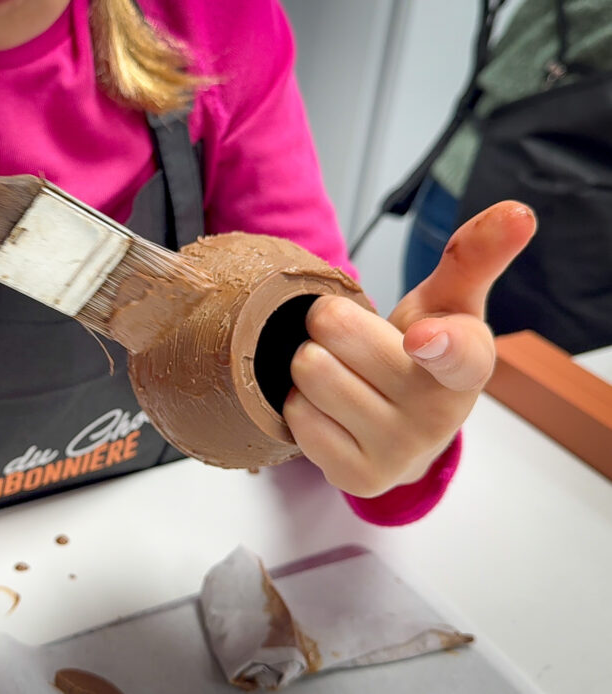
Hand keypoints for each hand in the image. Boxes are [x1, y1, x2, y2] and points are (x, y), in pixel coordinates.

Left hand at [283, 201, 535, 496]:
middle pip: (333, 333)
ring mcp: (398, 451)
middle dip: (328, 323)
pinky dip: (300, 403)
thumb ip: (475, 257)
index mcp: (467, 365)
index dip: (439, 342)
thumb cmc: (422, 351)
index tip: (424, 338)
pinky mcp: (357, 477)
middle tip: (351, 339)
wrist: (404, 429)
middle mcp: (438, 415)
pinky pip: (294, 414)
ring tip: (342, 372)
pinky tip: (331, 410)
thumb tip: (518, 211)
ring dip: (310, 362)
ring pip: (307, 372)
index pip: (458, 353)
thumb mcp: (450, 303)